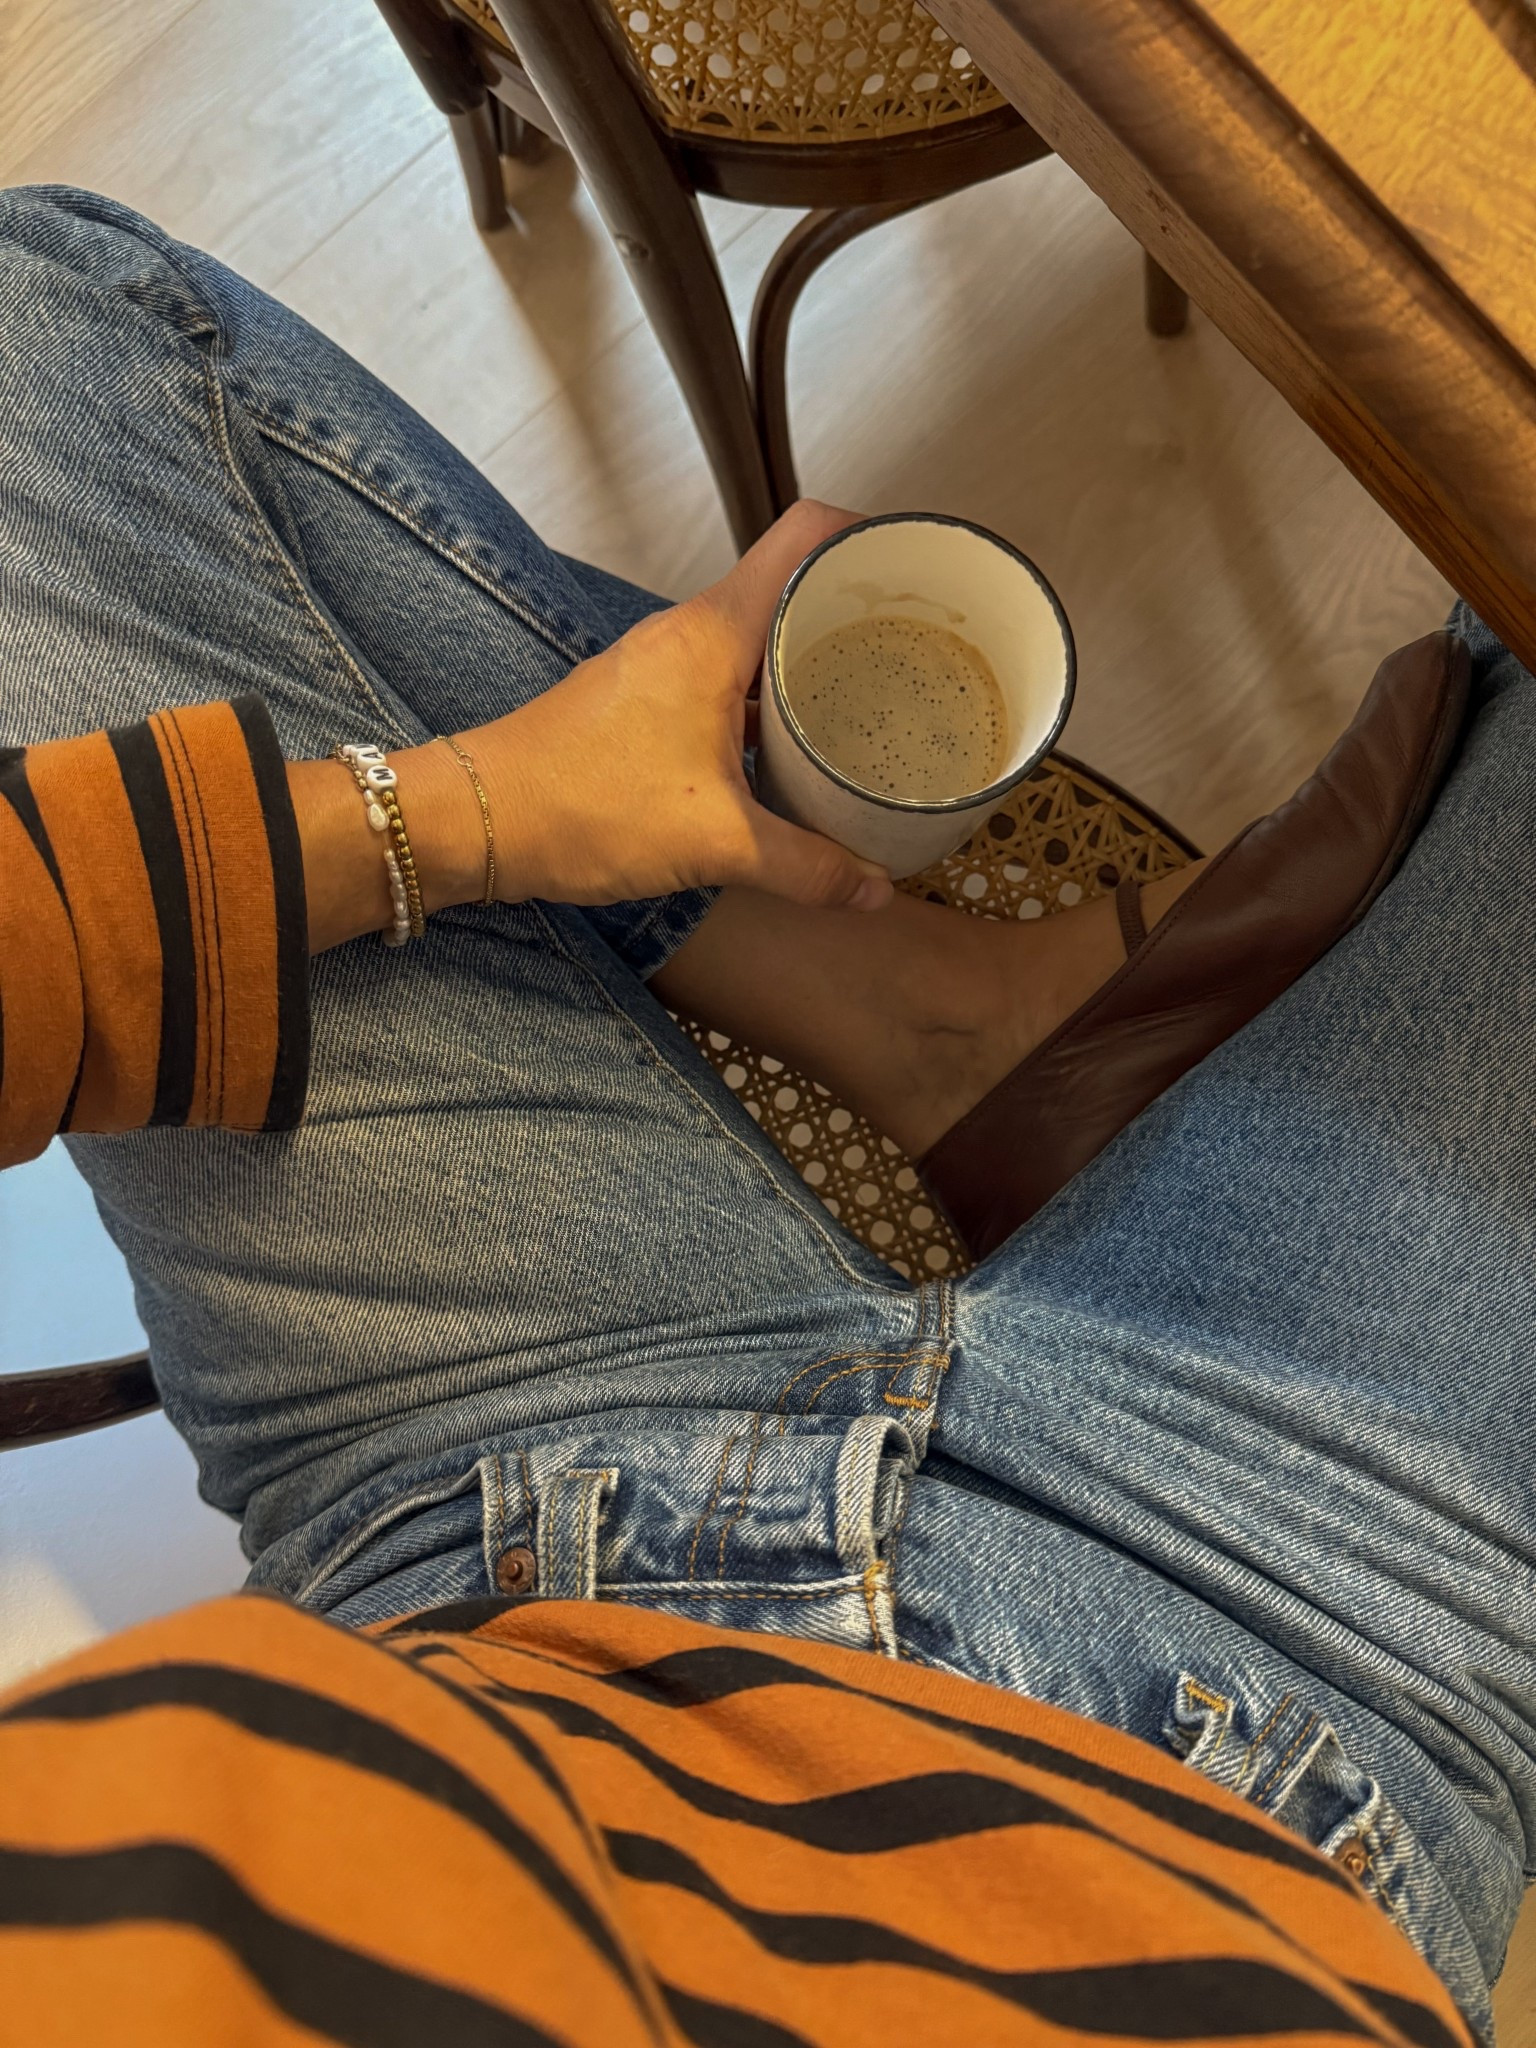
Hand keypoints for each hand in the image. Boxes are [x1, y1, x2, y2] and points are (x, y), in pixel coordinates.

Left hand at [458, 502, 895, 913]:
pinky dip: (768, 703)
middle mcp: (689, 633)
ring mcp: (662, 666)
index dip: (868, 533)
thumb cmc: (585, 808)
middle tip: (919, 650)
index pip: (805, 534)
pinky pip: (727, 682)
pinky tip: (795, 754)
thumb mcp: (716, 843)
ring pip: (758, 641)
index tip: (921, 566)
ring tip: (872, 703)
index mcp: (715, 632)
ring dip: (810, 664)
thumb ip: (807, 866)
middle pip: (791, 587)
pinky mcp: (643, 703)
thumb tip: (876, 889)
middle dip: (856, 611)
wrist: (477, 821)